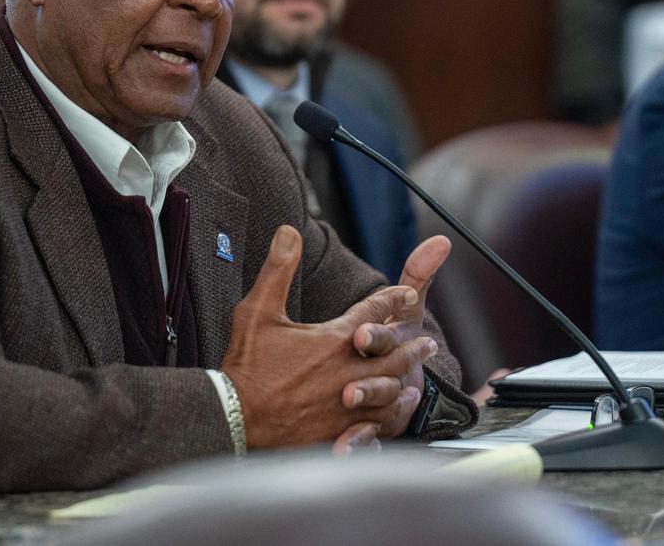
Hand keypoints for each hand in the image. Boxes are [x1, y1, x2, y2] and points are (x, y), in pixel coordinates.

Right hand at [220, 226, 438, 450]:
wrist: (235, 418)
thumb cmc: (246, 364)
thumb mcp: (257, 310)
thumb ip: (278, 270)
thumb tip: (289, 232)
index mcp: (333, 339)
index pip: (373, 312)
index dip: (393, 299)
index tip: (408, 294)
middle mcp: (347, 371)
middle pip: (392, 355)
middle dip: (411, 346)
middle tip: (428, 343)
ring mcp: (346, 404)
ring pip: (390, 391)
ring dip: (405, 381)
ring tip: (416, 380)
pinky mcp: (340, 431)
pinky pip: (376, 424)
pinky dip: (389, 416)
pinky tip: (393, 414)